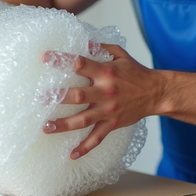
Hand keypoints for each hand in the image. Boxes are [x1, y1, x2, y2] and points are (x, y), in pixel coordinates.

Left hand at [41, 44, 157, 159]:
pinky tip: (72, 154)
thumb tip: (82, 41)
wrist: (156, 92)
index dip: (62, 60)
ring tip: (46, 127)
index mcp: (105, 72)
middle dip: (57, 97)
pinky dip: (85, 147)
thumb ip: (100, 47)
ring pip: (83, 120)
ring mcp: (108, 110)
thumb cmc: (136, 72)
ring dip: (63, 124)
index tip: (45, 58)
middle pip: (77, 96)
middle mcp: (105, 92)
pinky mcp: (112, 124)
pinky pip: (97, 138)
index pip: (80, 64)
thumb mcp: (120, 54)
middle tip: (39, 98)